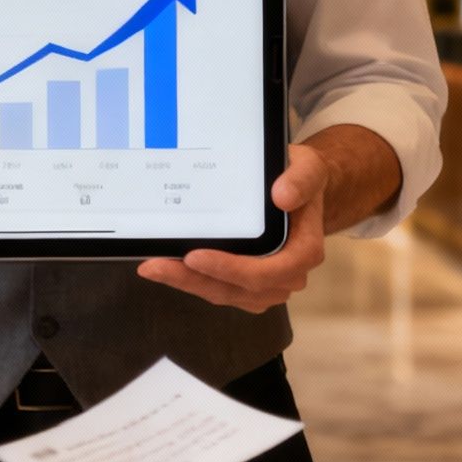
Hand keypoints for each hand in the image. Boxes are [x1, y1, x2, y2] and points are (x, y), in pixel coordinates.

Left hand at [136, 144, 328, 313]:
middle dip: (194, 279)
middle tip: (156, 265)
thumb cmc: (300, 179)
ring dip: (187, 283)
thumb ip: (301, 180)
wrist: (298, 189)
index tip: (194, 256)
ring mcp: (267, 284)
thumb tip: (282, 196)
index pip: (268, 272)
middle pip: (238, 289)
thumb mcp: (308, 168)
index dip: (231, 269)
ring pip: (224, 294)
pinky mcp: (247, 284)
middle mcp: (287, 276)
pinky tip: (165, 267)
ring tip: (153, 267)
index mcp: (304, 251)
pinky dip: (192, 281)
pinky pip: (218, 289)